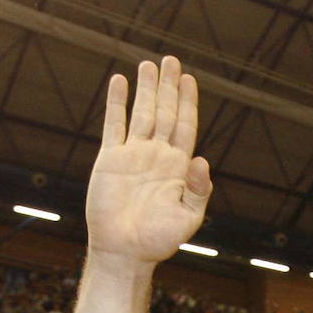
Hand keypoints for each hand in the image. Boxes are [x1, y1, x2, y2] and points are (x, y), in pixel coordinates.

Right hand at [86, 56, 211, 262]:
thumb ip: (198, 191)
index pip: (185, 126)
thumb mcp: (188, 219)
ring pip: (141, 113)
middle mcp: (156, 156)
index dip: (187, 102)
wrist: (125, 252)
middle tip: (170, 60)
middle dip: (168, 87)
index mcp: (177, 167)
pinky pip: (114, 125)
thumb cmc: (159, 241)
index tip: (189, 79)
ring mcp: (133, 155)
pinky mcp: (111, 160)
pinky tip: (119, 82)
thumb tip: (201, 159)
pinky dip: (116, 103)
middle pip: (165, 113)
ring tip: (148, 65)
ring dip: (146, 89)